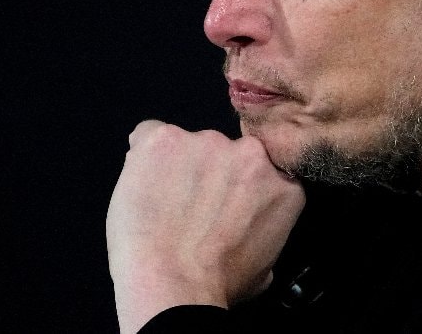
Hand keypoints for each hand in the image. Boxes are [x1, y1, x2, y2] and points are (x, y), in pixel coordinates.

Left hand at [106, 120, 304, 332]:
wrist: (172, 285)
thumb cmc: (218, 286)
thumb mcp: (265, 266)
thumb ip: (263, 231)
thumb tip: (249, 232)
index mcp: (281, 182)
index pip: (262, 168)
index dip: (237, 184)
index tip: (222, 202)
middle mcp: (250, 152)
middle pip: (224, 152)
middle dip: (208, 174)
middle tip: (189, 208)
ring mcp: (206, 141)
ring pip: (186, 145)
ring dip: (176, 167)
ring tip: (160, 205)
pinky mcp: (165, 138)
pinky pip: (149, 135)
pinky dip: (143, 158)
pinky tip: (140, 186)